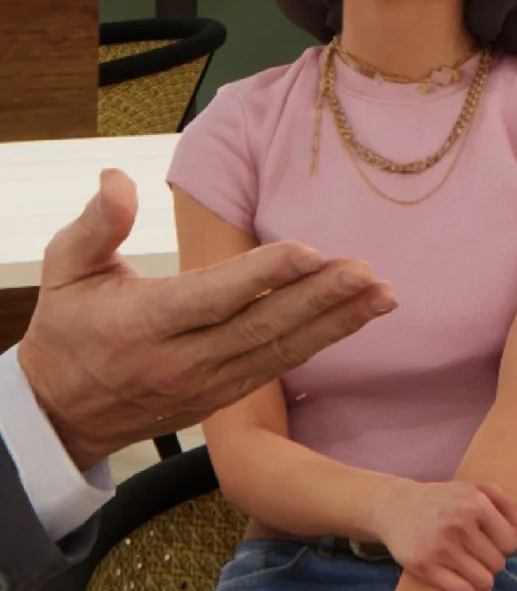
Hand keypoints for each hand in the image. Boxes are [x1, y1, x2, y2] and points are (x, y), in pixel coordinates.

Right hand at [18, 174, 396, 472]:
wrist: (59, 412)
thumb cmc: (67, 328)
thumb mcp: (65, 271)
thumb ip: (97, 224)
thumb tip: (117, 178)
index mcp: (143, 324)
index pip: (211, 297)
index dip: (261, 274)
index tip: (308, 250)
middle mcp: (181, 360)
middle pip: (260, 327)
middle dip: (318, 298)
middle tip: (367, 270)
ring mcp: (207, 384)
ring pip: (280, 351)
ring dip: (336, 322)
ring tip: (383, 293)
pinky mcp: (224, 396)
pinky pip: (279, 366)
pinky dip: (323, 341)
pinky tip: (360, 315)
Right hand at [375, 478, 516, 590]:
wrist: (397, 506)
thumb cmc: (445, 500)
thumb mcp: (478, 491)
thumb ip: (512, 511)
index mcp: (476, 504)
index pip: (511, 542)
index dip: (506, 546)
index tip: (494, 545)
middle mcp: (460, 525)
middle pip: (498, 563)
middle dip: (493, 563)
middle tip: (481, 558)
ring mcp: (441, 547)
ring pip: (483, 580)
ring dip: (484, 582)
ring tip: (477, 572)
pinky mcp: (425, 567)